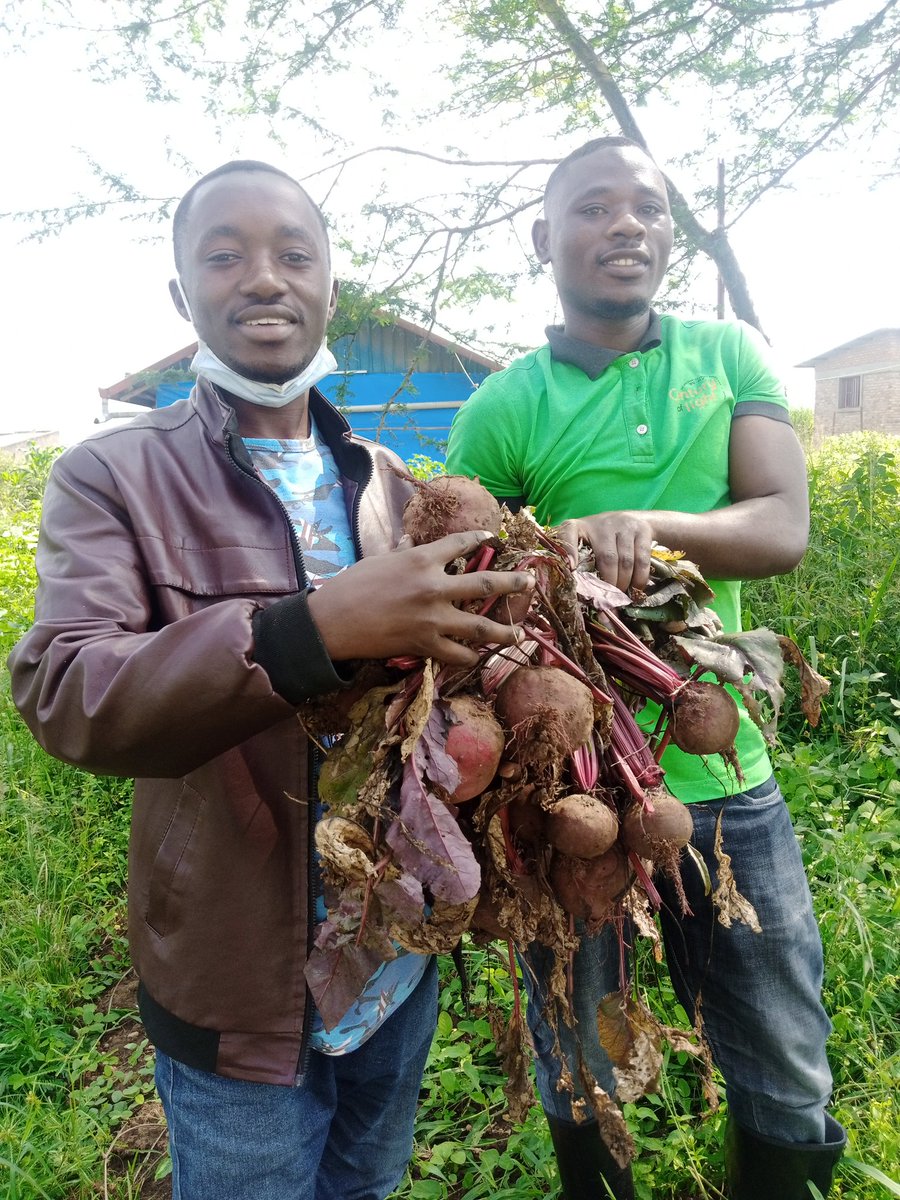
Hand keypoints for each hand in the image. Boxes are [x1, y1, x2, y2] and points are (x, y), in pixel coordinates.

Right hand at [307, 530, 534, 665]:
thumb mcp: (379, 560)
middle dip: (511, 583)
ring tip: (519, 633)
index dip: (479, 539)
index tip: (492, 538)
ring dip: (503, 631)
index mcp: (422, 559)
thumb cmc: (352, 585)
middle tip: (530, 582)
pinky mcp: (425, 644)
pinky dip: (469, 657)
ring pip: (480, 626)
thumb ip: (401, 552)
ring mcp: (433, 619)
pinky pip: (457, 654)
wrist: (333, 621)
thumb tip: (408, 539)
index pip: (460, 544)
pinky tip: (477, 656)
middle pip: (484, 585)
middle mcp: (435, 587)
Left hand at [555, 511, 654, 593]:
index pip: (568, 532)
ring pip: (625, 561)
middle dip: (609, 583)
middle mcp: (601, 524)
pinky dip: (640, 578)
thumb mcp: (586, 543)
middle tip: (608, 600)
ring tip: (621, 597)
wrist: (635, 519)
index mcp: (580, 526)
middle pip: (606, 558)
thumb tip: (580, 596)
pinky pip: (642, 559)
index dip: (569, 551)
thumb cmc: (603, 539)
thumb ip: (578, 562)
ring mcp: (624, 525)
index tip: (571, 569)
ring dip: (624, 583)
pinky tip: (637, 588)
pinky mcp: (642, 530)